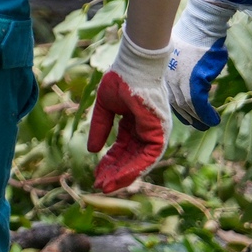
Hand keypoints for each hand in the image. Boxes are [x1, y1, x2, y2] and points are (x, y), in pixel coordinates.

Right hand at [87, 33, 170, 190]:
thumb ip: (100, 128)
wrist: (134, 65)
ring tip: (106, 186)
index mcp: (135, 124)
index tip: (97, 176)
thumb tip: (92, 150)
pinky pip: (148, 157)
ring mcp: (155, 132)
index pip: (122, 149)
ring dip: (124, 175)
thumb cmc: (121, 80)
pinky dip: (134, 168)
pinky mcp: (159, 132)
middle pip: (130, 159)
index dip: (109, 163)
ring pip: (140, 162)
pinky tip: (119, 176)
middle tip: (99, 186)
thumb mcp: (105, 107)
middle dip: (115, 173)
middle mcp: (147, 131)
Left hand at [165, 0, 238, 126]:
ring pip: (189, 107)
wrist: (199, 27)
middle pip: (177, 105)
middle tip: (197, 125)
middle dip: (188, 117)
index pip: (167, 96)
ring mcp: (181, 82)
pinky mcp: (196, 83)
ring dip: (199, 118)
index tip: (185, 116)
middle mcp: (169, 79)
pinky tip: (213, 119)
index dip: (178, 107)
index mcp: (162, 72)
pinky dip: (207, 115)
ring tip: (206, 124)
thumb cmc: (190, 37)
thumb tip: (186, 79)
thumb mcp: (179, 55)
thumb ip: (180, 70)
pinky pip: (201, 106)